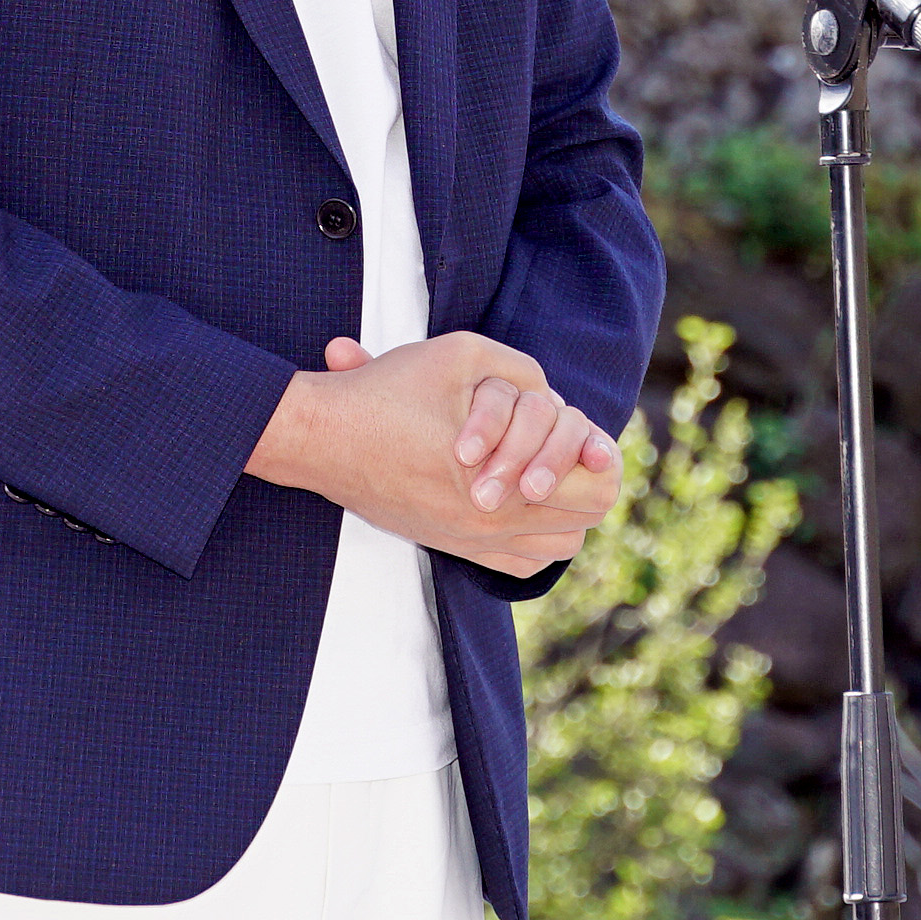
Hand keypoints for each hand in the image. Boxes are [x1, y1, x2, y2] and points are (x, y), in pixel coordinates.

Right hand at [246, 334, 621, 575]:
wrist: (322, 438)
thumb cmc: (387, 393)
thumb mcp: (462, 355)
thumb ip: (522, 371)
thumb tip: (555, 398)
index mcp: (505, 483)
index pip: (596, 489)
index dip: (599, 456)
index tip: (584, 433)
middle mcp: (493, 525)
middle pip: (584, 520)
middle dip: (584, 480)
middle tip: (568, 448)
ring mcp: (470, 543)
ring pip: (557, 548)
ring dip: (563, 511)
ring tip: (546, 472)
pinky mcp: (449, 548)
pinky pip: (520, 565)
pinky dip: (534, 538)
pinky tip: (519, 501)